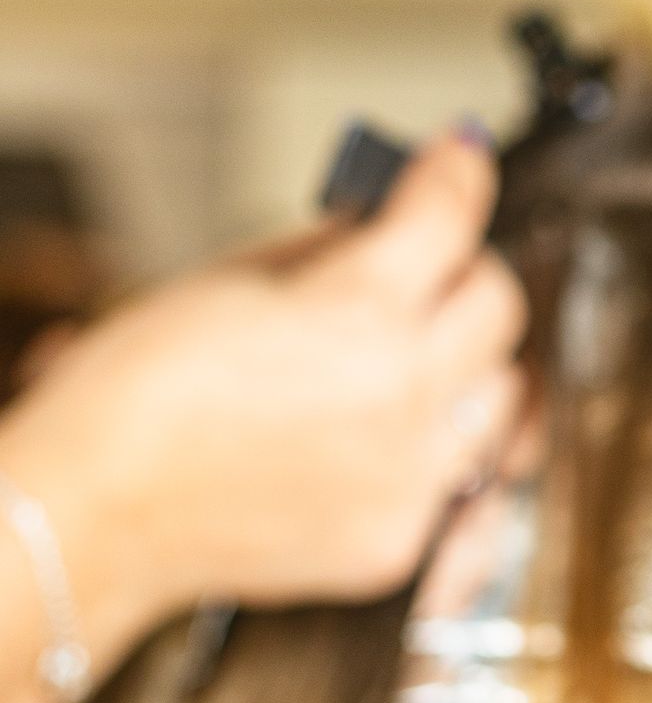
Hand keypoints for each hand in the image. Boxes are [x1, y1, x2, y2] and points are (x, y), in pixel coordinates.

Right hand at [0, 131, 526, 664]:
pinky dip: (440, 456)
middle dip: (466, 276)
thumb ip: (324, 248)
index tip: (459, 162)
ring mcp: (410, 477)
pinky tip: (393, 442)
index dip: (459, 174)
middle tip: (431, 274)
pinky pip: (464, 486)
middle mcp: (403, 396)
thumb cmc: (137, 396)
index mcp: (359, 312)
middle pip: (498, 307)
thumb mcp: (230, 277)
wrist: (102, 506)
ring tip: (403, 368)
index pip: (451, 216)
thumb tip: (378, 224)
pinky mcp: (401, 540)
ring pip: (498, 399)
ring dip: (464, 372)